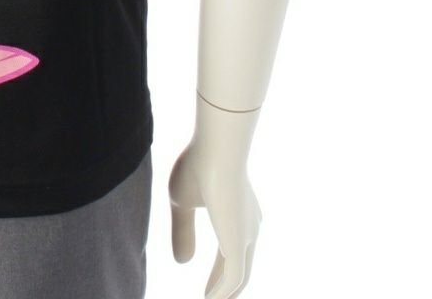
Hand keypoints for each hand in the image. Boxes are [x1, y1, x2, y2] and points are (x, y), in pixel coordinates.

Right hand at [168, 139, 262, 298]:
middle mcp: (250, 228)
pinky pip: (232, 280)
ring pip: (238, 279)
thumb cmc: (197, 164)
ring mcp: (248, 237)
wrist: (216, 147)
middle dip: (222, 289)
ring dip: (222, 295)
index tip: (206, 293)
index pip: (231, 254)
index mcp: (240, 216)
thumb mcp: (181, 201)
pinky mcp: (240, 244)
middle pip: (239, 271)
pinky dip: (220, 294)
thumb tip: (183, 263)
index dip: (217, 275)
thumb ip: (182, 231)